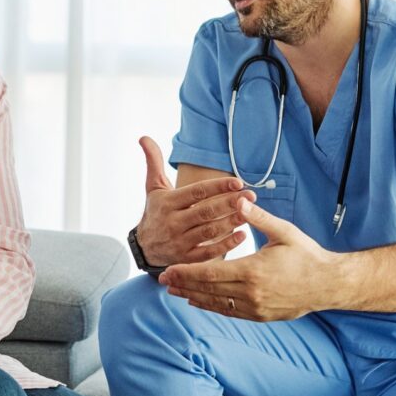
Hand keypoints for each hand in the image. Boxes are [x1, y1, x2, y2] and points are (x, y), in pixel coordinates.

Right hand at [134, 136, 254, 265]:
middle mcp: (173, 222)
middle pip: (206, 211)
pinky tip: (242, 235)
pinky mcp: (185, 258)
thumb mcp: (153, 187)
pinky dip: (226, 245)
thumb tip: (144, 137)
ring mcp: (179, 241)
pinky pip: (208, 252)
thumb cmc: (155, 212)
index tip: (237, 182)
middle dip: (230, 203)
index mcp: (168, 202)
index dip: (217, 187)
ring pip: (209, 231)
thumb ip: (153, 162)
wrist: (143, 247)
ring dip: (231, 222)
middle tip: (251, 195)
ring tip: (250, 213)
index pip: (196, 192)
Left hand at [159, 199, 340, 320]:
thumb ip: (258, 217)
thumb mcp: (283, 232)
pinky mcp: (261, 316)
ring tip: (175, 291)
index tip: (168, 269)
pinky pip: (230, 312)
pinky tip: (200, 302)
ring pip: (216, 304)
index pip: (209, 274)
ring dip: (194, 298)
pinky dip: (212, 307)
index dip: (186, 272)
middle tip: (163, 279)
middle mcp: (251, 293)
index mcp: (252, 271)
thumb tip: (238, 199)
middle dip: (183, 284)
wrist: (328, 284)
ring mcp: (255, 308)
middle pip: (208, 290)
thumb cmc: (306, 254)